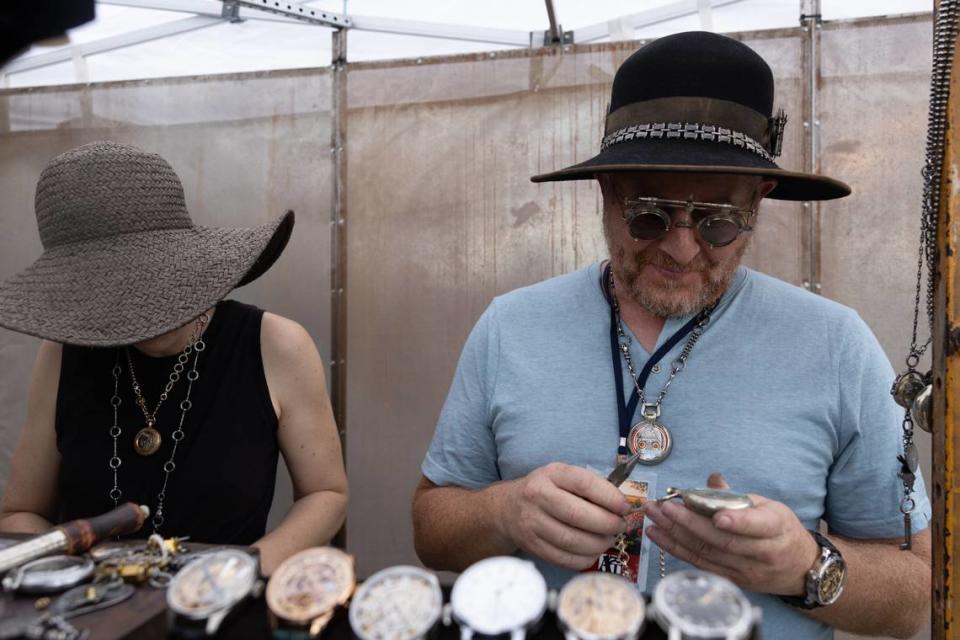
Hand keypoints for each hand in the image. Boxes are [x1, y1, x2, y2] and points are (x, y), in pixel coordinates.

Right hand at [497, 463, 629, 569]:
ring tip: (608, 539)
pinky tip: (593, 551)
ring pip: (573, 541)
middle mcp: (538, 496)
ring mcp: (532, 523)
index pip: (584, 483)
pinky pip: (565, 559)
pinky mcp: (533, 546)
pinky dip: (586, 558)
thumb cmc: (545, 490)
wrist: (508, 509)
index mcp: (551, 474)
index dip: (610, 497)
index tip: (625, 508)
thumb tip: (621, 507)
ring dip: (599, 544)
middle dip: (608, 524)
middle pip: (579, 515)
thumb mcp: (562, 477)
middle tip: (620, 526)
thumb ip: (589, 486)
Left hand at [644, 473, 819, 594]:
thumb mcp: (770, 507)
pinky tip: (658, 536)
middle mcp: (762, 553)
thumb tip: (713, 480)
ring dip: (675, 535)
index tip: (717, 516)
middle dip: (689, 523)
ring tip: (653, 518)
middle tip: (664, 507)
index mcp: (776, 528)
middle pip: (723, 541)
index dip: (737, 522)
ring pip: (707, 553)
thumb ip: (739, 496)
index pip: (757, 526)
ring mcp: (746, 570)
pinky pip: (700, 564)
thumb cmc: (782, 531)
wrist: (800, 568)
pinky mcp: (732, 580)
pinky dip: (676, 549)